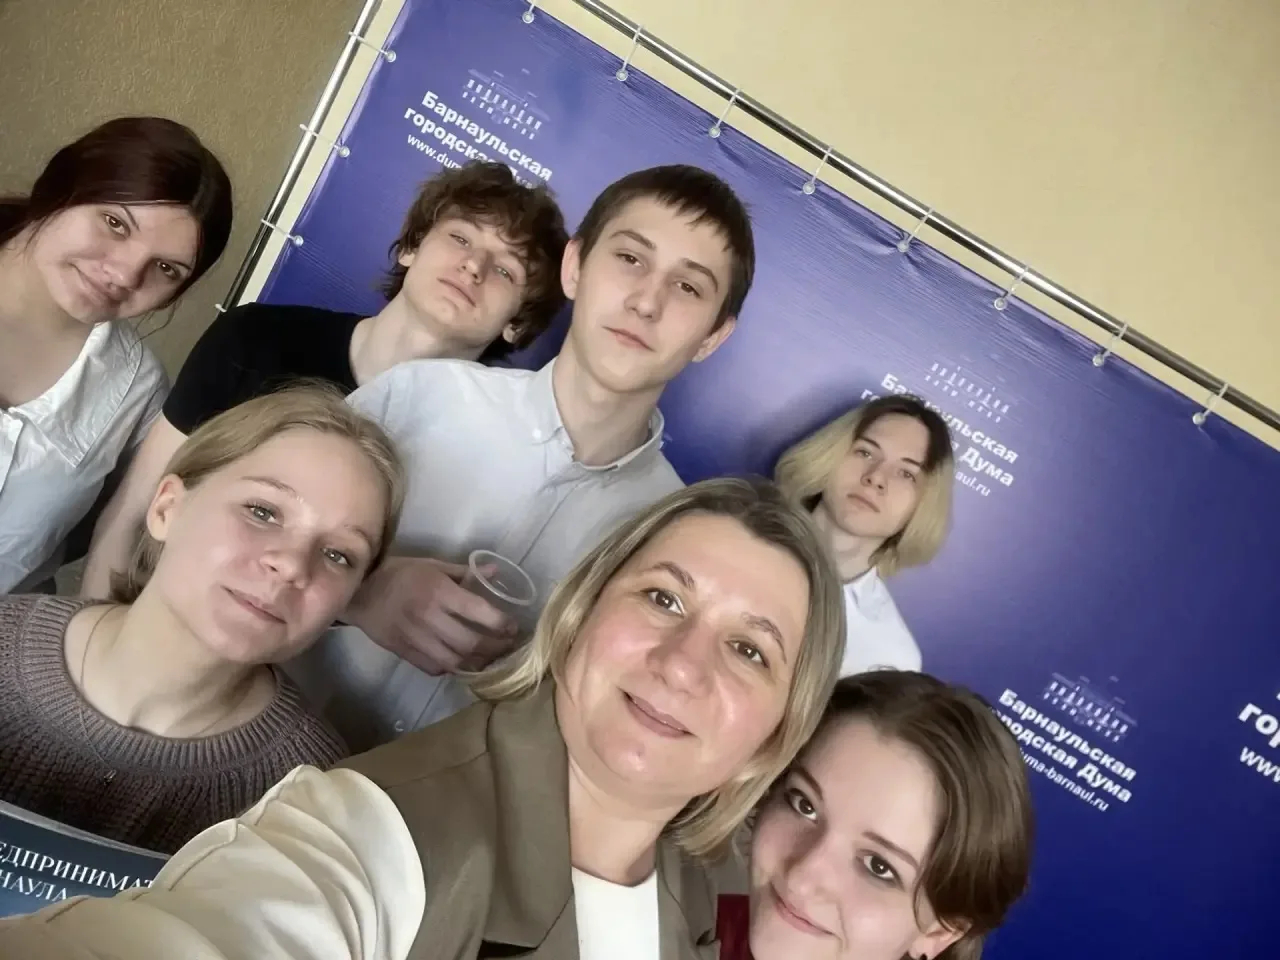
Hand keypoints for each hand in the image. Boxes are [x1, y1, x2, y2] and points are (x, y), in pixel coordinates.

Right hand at [344, 556, 518, 675]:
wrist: (357, 590)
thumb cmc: (398, 573)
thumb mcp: (431, 564)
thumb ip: (463, 572)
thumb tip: (495, 571)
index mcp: (438, 591)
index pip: (479, 612)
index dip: (501, 624)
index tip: (513, 627)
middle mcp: (429, 616)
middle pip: (470, 643)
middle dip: (495, 648)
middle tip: (507, 647)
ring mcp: (415, 638)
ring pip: (455, 661)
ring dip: (477, 664)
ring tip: (490, 659)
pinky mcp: (403, 652)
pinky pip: (434, 668)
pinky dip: (452, 668)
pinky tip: (462, 663)